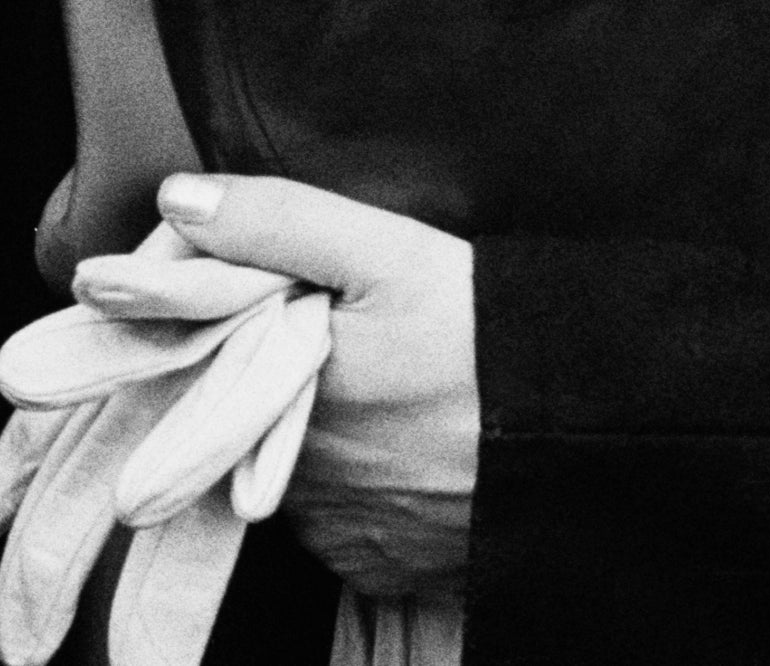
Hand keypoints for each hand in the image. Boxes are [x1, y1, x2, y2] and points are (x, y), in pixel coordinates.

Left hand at [163, 173, 476, 595]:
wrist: (591, 439)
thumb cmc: (487, 339)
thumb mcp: (386, 253)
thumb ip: (275, 221)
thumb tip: (178, 202)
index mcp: (281, 395)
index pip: (205, 362)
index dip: (223, 327)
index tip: (261, 305)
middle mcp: (297, 478)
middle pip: (247, 418)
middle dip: (270, 381)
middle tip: (342, 345)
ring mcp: (338, 531)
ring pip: (288, 471)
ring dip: (312, 439)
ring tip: (380, 396)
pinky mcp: (380, 568)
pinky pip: (337, 525)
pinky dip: (354, 490)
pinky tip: (400, 450)